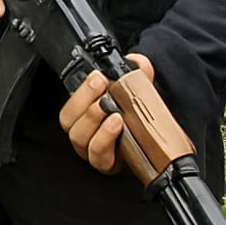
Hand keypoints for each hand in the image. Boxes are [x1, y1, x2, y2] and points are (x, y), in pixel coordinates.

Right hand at [60, 52, 153, 174]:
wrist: (157, 153)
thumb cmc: (140, 125)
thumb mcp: (139, 94)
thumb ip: (138, 73)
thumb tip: (135, 60)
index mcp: (85, 116)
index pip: (70, 104)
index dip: (80, 90)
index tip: (97, 76)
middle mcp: (84, 134)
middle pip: (68, 120)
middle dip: (83, 99)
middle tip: (102, 85)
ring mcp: (92, 151)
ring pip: (78, 136)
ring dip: (93, 118)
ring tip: (111, 108)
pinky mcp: (105, 165)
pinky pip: (97, 154)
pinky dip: (104, 137)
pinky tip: (117, 124)